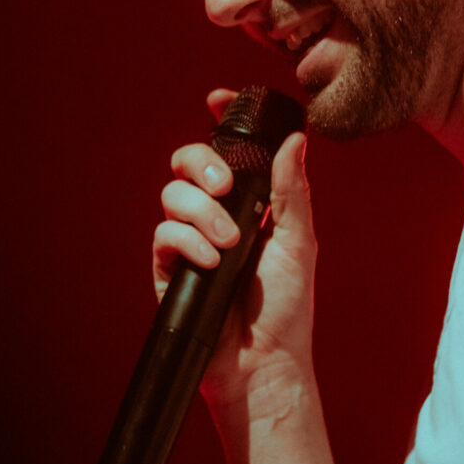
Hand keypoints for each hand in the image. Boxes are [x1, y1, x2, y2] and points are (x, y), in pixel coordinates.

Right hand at [153, 89, 317, 406]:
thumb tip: (295, 139)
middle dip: (202, 164)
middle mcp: (216, 214)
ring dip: (201, 211)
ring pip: (173, 194)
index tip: (215, 100)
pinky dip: (187, 240)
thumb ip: (292, 190)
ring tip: (228, 243)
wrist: (263, 363)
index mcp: (249, 203)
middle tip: (226, 186)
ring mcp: (190, 239)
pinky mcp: (169, 267)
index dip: (219, 121)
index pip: (228, 152)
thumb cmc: (287, 306)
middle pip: (188, 162)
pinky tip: (210, 261)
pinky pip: (164, 234)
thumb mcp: (299, 241)